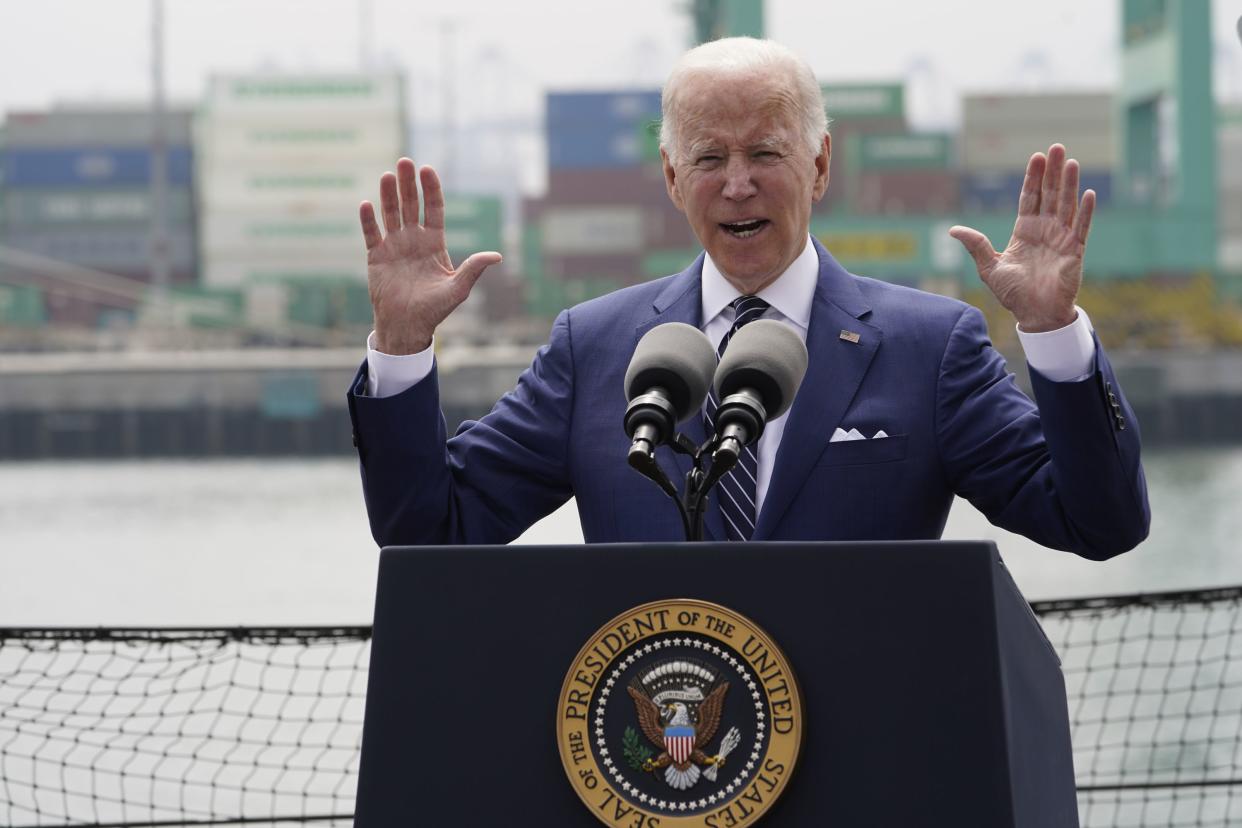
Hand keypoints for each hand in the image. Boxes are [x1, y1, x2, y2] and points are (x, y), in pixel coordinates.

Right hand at [359, 159, 501, 353]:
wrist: (407, 326)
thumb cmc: (435, 309)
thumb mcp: (458, 288)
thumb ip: (473, 269)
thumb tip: (497, 256)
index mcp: (434, 243)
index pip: (434, 209)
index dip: (431, 190)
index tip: (428, 170)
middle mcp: (414, 239)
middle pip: (411, 205)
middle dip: (409, 184)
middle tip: (405, 161)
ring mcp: (394, 246)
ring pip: (391, 214)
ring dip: (388, 195)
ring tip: (387, 175)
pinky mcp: (376, 256)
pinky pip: (371, 233)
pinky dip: (368, 220)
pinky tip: (367, 204)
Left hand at [949, 144, 1094, 331]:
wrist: (1034, 315)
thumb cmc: (1013, 293)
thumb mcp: (989, 267)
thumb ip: (975, 245)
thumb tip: (953, 229)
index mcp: (1025, 231)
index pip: (1030, 197)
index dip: (1033, 178)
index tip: (1036, 157)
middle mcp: (1045, 230)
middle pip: (1050, 194)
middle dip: (1053, 171)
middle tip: (1056, 147)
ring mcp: (1061, 239)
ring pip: (1066, 205)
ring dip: (1069, 183)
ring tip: (1070, 161)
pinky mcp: (1075, 251)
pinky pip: (1081, 227)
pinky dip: (1085, 211)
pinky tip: (1087, 193)